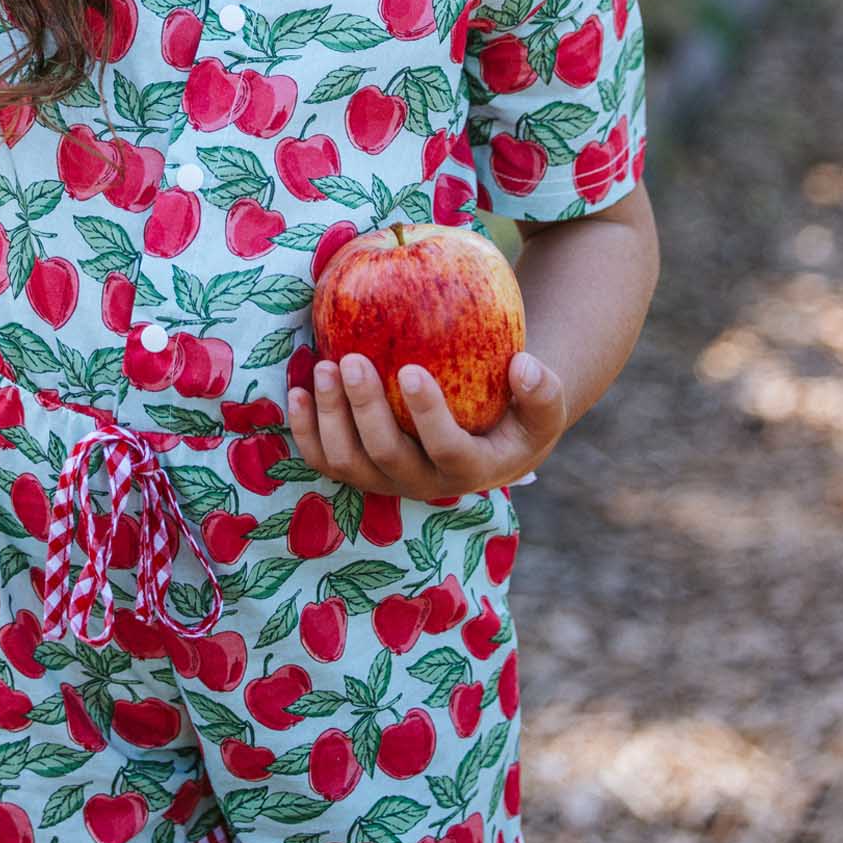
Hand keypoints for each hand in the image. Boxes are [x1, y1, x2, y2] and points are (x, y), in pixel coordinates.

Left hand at [286, 351, 567, 501]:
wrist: (488, 439)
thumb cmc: (518, 414)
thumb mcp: (544, 407)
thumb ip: (543, 391)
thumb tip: (523, 366)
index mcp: (470, 470)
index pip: (446, 450)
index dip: (427, 415)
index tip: (409, 369)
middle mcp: (423, 483)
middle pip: (385, 456)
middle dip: (364, 409)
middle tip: (351, 360)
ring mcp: (385, 480)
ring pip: (347, 461)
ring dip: (330, 416)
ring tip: (324, 367)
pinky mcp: (359, 469)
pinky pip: (323, 457)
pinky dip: (306, 429)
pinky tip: (297, 390)